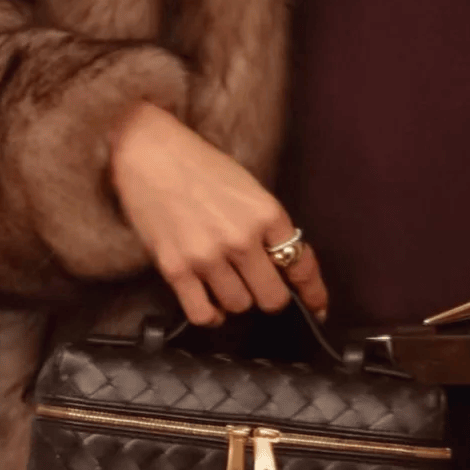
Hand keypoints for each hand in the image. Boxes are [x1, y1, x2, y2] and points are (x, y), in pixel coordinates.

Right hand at [108, 101, 328, 325]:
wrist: (150, 152)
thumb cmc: (201, 165)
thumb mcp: (248, 188)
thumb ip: (266, 226)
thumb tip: (281, 263)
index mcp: (267, 213)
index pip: (301, 265)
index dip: (313, 293)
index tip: (318, 308)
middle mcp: (241, 238)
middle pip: (272, 297)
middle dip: (272, 297)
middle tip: (261, 287)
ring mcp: (207, 256)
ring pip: (239, 306)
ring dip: (238, 300)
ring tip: (229, 283)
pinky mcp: (176, 269)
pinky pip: (202, 313)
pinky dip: (211, 316)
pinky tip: (212, 304)